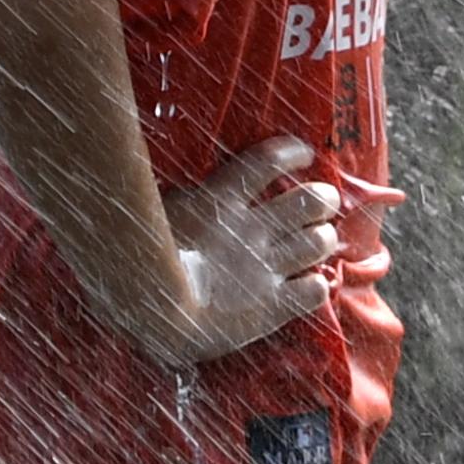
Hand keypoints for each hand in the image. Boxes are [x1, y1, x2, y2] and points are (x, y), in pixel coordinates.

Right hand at [118, 136, 340, 367]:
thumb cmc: (138, 257)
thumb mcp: (153, 212)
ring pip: (318, 242)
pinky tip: (314, 285)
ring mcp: (264, 267)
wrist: (154, 310)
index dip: (291, 152)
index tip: (305, 153)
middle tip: (324, 201)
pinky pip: (312, 291)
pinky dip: (318, 286)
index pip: (267, 161)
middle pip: (308, 200)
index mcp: (220, 201)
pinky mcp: (271, 306)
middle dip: (323, 198)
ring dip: (325, 238)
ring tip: (324, 238)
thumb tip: (179, 185)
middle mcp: (251, 229)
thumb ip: (175, 199)